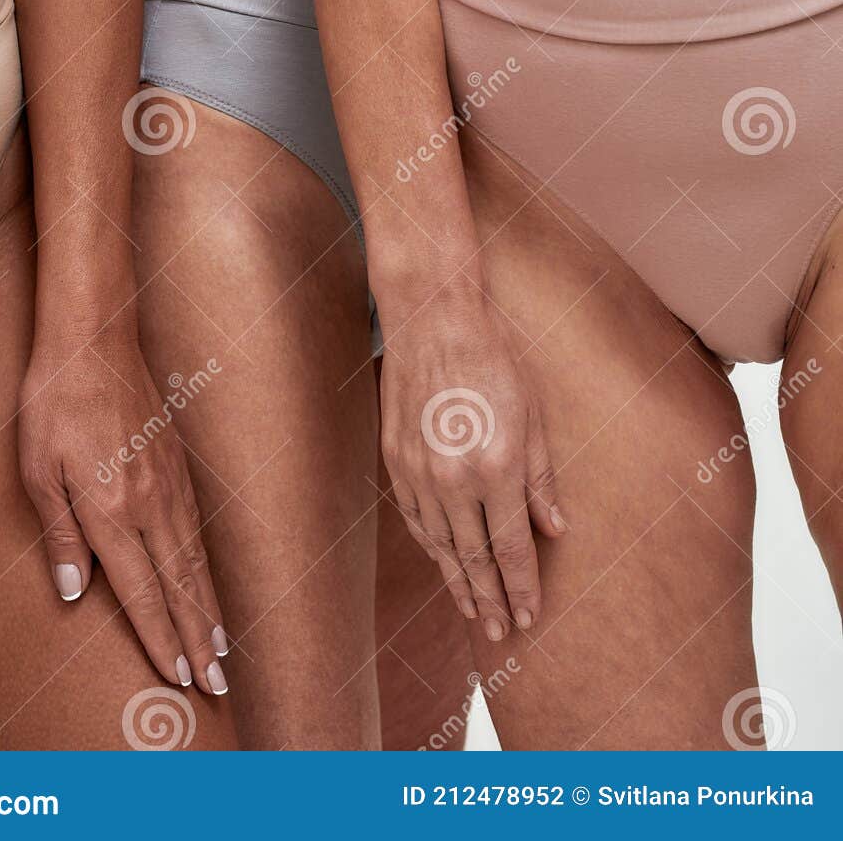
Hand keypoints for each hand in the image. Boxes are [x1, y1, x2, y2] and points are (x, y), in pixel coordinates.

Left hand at [18, 320, 228, 697]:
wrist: (92, 337)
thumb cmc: (53, 401)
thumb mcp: (37, 470)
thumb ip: (58, 533)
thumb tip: (72, 591)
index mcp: (112, 509)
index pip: (142, 591)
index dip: (160, 638)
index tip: (177, 677)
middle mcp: (150, 501)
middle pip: (181, 584)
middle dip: (199, 638)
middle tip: (217, 683)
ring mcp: (169, 479)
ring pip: (196, 556)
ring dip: (209, 605)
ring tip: (223, 644)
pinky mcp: (176, 459)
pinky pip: (196, 525)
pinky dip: (207, 562)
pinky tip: (207, 576)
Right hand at [379, 284, 565, 639]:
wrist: (433, 319)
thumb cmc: (492, 359)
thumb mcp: (533, 416)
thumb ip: (542, 479)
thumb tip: (555, 529)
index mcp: (496, 467)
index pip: (513, 547)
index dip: (523, 585)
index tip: (530, 615)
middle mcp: (453, 478)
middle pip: (474, 556)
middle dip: (490, 598)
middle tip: (499, 632)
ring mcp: (418, 470)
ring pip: (438, 543)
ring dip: (456, 581)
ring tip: (470, 610)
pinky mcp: (395, 458)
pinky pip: (412, 517)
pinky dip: (427, 545)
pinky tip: (439, 560)